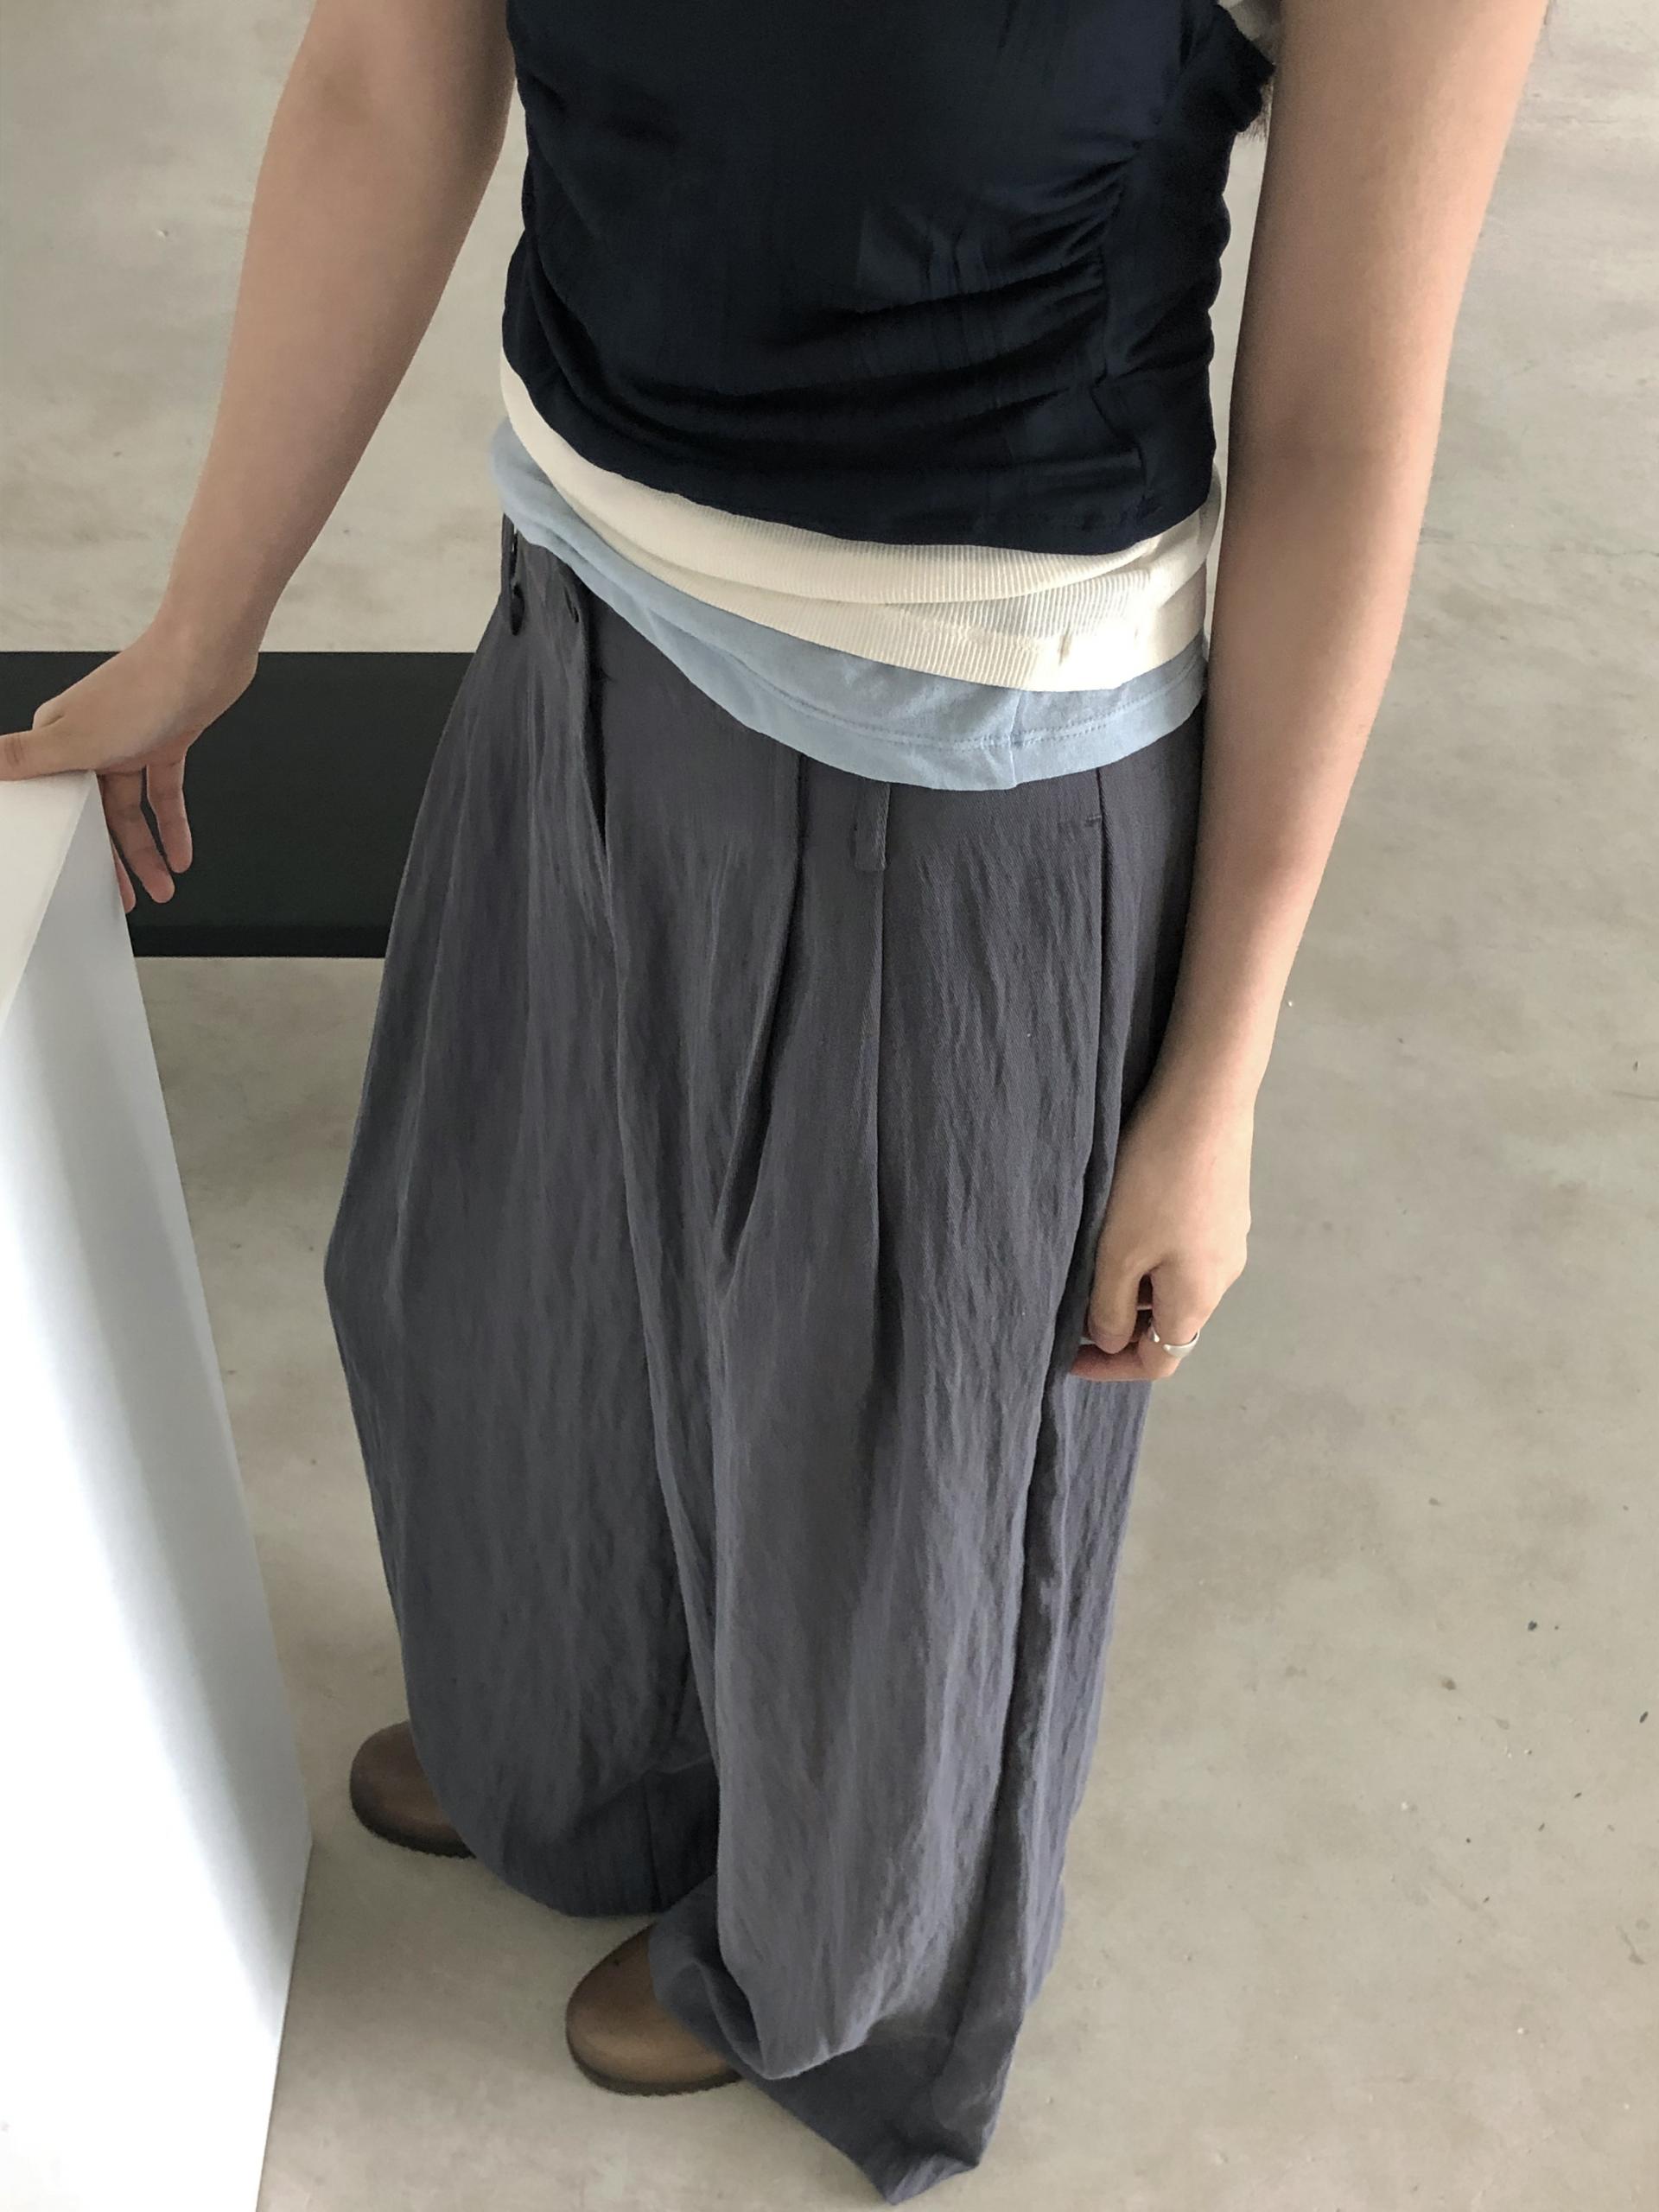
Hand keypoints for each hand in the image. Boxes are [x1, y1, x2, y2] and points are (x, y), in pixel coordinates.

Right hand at [0, 622, 256, 911]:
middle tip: (128, 899)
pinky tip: (182, 854)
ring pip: (134, 809)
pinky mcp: (165, 741)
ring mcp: (129, 742)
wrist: (202, 658)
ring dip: (150, 849)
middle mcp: (89, 741)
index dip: (69, 844)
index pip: (58, 804)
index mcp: (57, 739)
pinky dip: (173, 824)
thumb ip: (22, 759)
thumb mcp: (69, 738)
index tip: (76, 879)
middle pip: (99, 814)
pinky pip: (164, 793)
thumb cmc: (139, 690)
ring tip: (164, 886)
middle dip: (115, 859)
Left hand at [1071, 1077, 1252, 1381]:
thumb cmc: (1155, 1181)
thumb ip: (1108, 1307)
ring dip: (1133, 1282)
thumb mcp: (1117, 1253)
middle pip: (1166, 1323)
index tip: (1066, 1355)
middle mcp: (1223, 1277)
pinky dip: (1150, 1251)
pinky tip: (1125, 1217)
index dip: (1109, 1366)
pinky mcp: (1225, 1204)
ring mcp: (1228, 1238)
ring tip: (1092, 1254)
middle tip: (1072, 1300)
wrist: (1205, 1100)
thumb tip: (1108, 1340)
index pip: (1157, 1361)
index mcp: (1197, 1300)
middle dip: (1118, 1321)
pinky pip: (1183, 1247)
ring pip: (1173, 1282)